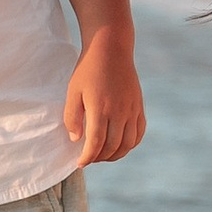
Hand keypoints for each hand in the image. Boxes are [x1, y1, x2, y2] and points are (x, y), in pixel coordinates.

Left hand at [63, 30, 145, 166]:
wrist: (112, 48)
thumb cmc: (88, 69)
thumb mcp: (73, 91)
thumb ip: (72, 117)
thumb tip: (77, 140)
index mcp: (100, 108)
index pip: (96, 143)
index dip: (87, 157)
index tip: (80, 163)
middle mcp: (119, 111)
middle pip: (112, 147)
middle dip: (99, 158)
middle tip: (89, 158)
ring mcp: (132, 109)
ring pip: (128, 144)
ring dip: (115, 155)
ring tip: (103, 155)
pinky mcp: (139, 106)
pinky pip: (139, 133)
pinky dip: (130, 145)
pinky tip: (119, 145)